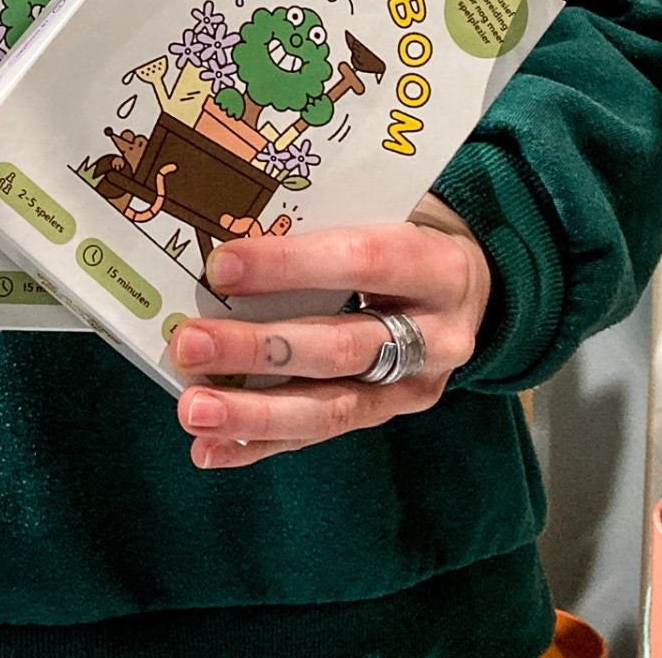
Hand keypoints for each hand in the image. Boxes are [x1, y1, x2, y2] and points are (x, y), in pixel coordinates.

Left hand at [166, 194, 490, 469]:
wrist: (471, 284)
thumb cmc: (406, 232)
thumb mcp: (384, 211)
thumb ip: (323, 223)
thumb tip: (223, 233)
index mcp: (435, 266)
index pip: (361, 262)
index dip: (289, 267)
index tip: (220, 267)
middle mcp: (436, 336)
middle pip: (342, 347)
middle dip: (260, 349)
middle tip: (190, 344)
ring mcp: (414, 387)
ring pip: (333, 408)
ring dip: (253, 413)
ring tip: (192, 410)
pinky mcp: (389, 418)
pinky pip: (319, 437)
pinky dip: (259, 445)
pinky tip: (209, 449)